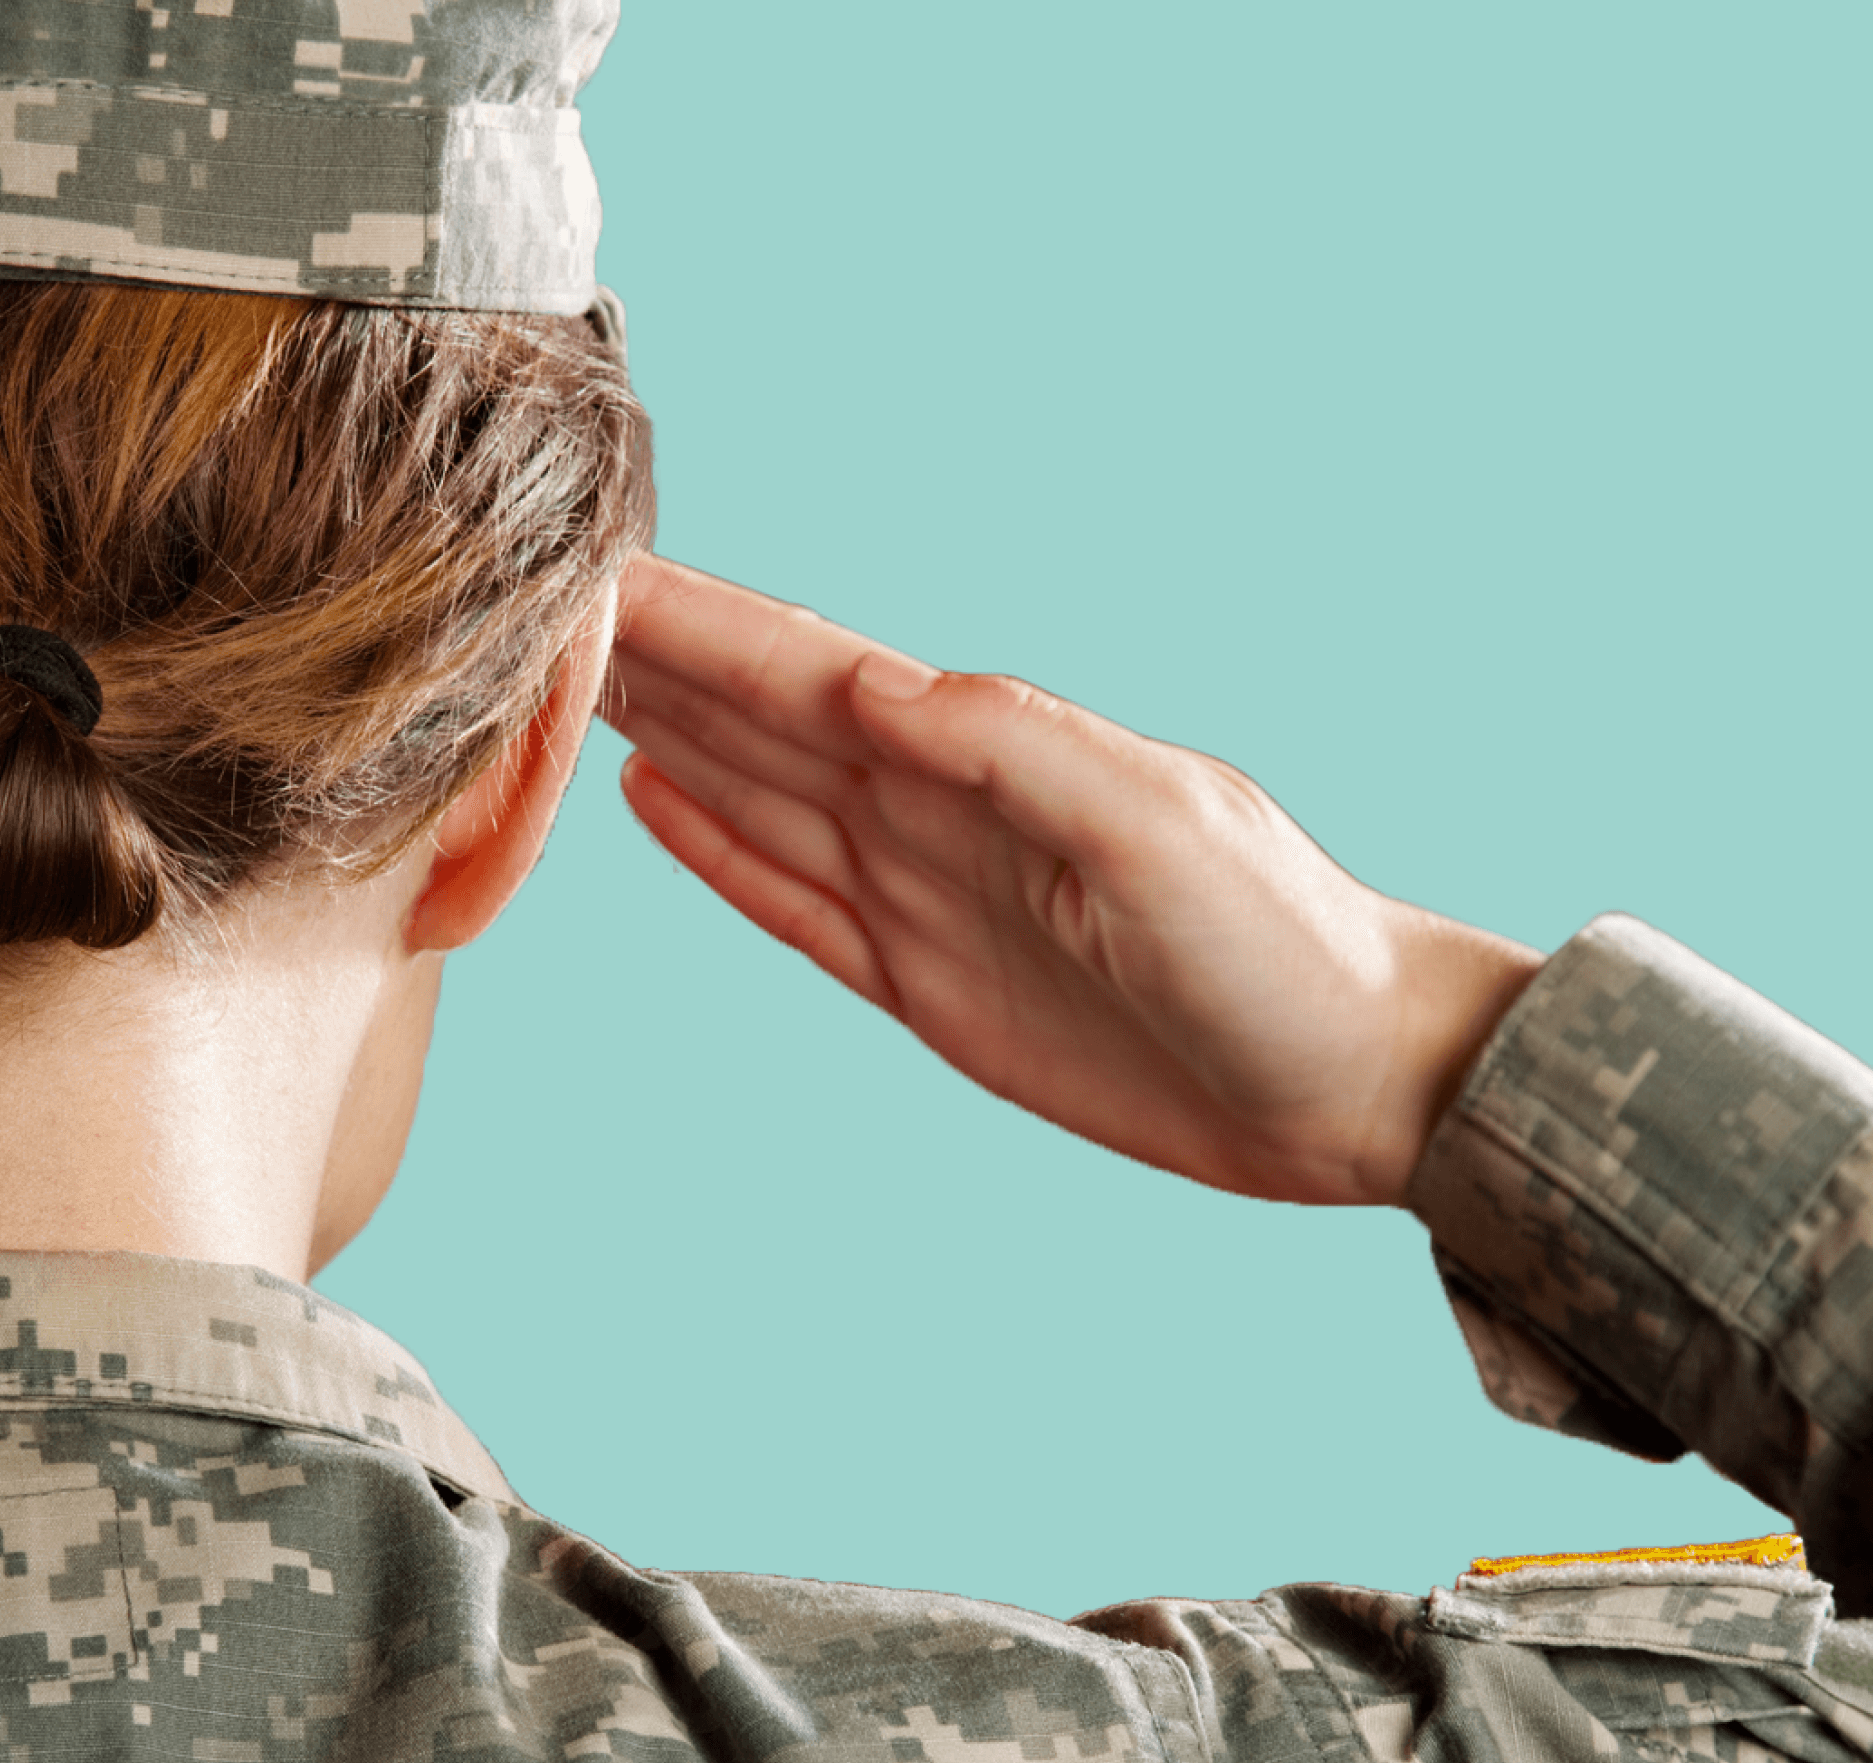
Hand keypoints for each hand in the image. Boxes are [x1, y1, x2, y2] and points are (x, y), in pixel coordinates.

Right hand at [604, 556, 1540, 1209]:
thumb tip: (868, 688)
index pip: (807, 672)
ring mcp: (926, 895)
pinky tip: (648, 801)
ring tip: (553, 680)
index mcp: (988, 754)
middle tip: (517, 605)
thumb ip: (1015, 749)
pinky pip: (792, 904)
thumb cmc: (1285, 945)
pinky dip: (717, 850)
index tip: (590, 566)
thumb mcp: (1160, 826)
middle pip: (756, 719)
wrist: (1355, 1085)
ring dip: (656, 735)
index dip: (699, 622)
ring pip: (753, 797)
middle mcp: (938, 810)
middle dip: (643, 658)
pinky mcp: (927, 989)